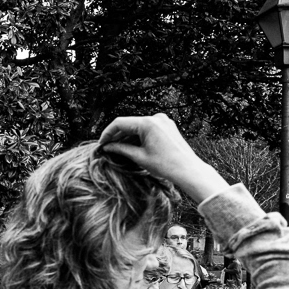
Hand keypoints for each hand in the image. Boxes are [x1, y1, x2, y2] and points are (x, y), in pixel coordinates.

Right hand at [98, 113, 227, 201]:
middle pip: (128, 124)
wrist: (188, 169)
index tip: (101, 143)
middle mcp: (155, 118)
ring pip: (137, 127)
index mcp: (148, 123)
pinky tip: (131, 146)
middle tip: (107, 147)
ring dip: (127, 137)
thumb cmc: (165, 165)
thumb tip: (107, 147)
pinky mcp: (167, 126)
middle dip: (117, 136)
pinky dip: (138, 136)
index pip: (119, 123)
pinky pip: (147, 129)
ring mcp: (162, 121)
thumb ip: (120, 149)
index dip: (107, 133)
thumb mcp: (139, 157)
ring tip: (117, 149)